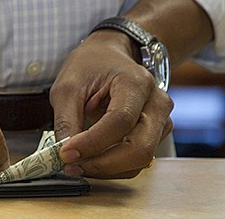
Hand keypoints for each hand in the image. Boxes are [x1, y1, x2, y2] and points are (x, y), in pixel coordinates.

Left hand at [50, 30, 172, 178]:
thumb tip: (63, 154)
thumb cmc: (90, 66)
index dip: (92, 143)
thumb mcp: (67, 87)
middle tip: (70, 165)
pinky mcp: (157, 134)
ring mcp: (161, 119)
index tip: (65, 153)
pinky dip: (113, 167)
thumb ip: (65, 121)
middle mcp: (157, 102)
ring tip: (76, 164)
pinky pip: (138, 160)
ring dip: (106, 169)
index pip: (119, 121)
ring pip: (141, 159)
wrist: (109, 56)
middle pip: (139, 148)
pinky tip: (91, 160)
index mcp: (136, 82)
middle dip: (102, 164)